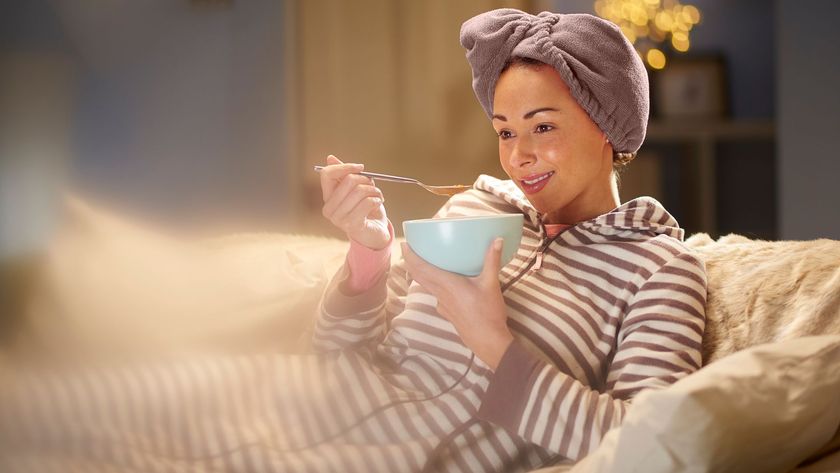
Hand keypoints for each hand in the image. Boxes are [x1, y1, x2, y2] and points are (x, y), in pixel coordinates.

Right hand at [320, 155, 389, 249]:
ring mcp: (339, 219)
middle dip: (365, 179)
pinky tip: (378, 203)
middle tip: (373, 185)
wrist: (375, 233)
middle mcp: (329, 209)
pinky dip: (377, 200)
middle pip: (348, 181)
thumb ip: (344, 175)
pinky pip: (367, 203)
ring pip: (359, 191)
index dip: (345, 167)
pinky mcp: (352, 225)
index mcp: (327, 198)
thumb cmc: (365, 210)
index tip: (360, 168)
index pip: (327, 174)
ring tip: (378, 196)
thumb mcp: (355, 189)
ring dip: (374, 190)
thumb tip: (330, 158)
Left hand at [401, 238, 513, 369]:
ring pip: (425, 286)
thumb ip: (492, 260)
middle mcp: (440, 294)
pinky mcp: (447, 312)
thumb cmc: (488, 313)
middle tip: (408, 249)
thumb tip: (497, 239)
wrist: (488, 341)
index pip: (421, 268)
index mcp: (447, 284)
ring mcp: (442, 304)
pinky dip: (431, 285)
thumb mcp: (491, 284)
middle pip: (419, 276)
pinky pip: (434, 295)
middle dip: (411, 262)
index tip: (405, 245)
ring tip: (419, 262)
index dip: (410, 256)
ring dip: (419, 274)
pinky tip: (440, 283)